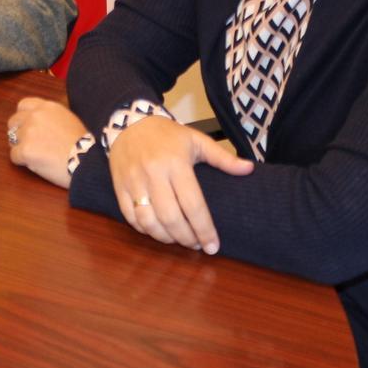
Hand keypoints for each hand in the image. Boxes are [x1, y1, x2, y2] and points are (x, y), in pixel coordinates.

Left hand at [6, 97, 88, 188]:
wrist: (87, 161)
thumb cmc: (83, 145)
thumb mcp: (68, 119)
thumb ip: (50, 117)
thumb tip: (38, 123)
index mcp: (46, 107)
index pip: (23, 105)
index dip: (23, 118)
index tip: (27, 127)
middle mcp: (35, 116)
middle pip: (13, 122)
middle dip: (18, 133)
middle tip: (29, 144)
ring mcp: (28, 132)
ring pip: (12, 140)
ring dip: (20, 147)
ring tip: (36, 156)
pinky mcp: (25, 150)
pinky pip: (14, 156)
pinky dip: (22, 161)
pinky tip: (36, 164)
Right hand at [107, 115, 253, 253]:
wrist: (129, 122)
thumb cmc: (167, 135)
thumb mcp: (196, 140)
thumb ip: (223, 157)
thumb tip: (248, 169)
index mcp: (176, 163)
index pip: (193, 204)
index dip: (204, 229)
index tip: (213, 246)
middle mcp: (154, 173)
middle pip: (170, 217)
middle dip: (186, 238)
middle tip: (196, 245)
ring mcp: (134, 181)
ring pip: (148, 221)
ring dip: (164, 237)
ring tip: (177, 239)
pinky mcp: (119, 186)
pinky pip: (130, 216)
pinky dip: (144, 229)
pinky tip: (156, 230)